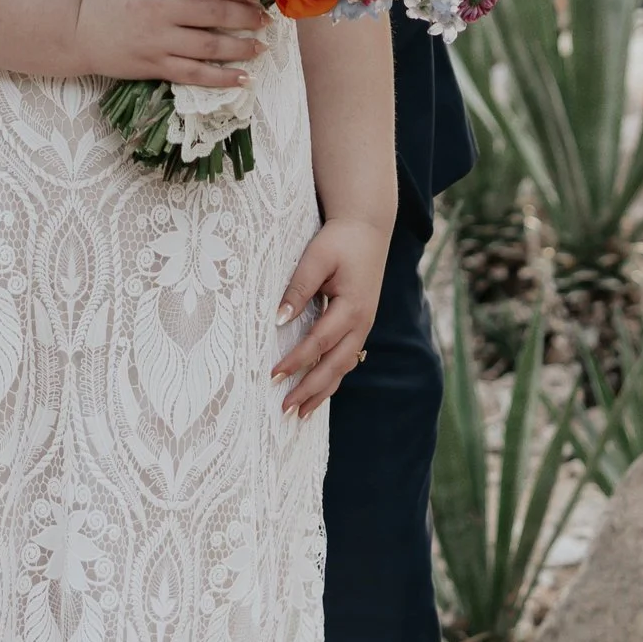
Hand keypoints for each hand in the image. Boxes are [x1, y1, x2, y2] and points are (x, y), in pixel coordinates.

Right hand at [75, 0, 267, 89]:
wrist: (76, 28)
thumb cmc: (112, 1)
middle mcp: (162, 11)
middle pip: (215, 13)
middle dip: (245, 17)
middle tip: (266, 21)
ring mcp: (159, 41)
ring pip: (209, 45)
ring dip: (240, 47)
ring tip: (260, 47)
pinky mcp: (154, 66)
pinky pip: (195, 74)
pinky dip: (221, 77)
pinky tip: (242, 78)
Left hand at [271, 216, 386, 418]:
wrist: (368, 228)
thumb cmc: (339, 240)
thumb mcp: (316, 258)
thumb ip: (298, 288)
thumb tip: (278, 319)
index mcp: (352, 306)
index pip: (319, 342)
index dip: (296, 361)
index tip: (273, 375)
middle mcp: (362, 322)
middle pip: (335, 365)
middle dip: (310, 389)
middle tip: (285, 409)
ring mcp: (364, 326)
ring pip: (343, 367)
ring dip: (322, 390)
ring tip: (300, 413)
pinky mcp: (360, 325)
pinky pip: (346, 359)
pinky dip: (331, 378)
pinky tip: (317, 391)